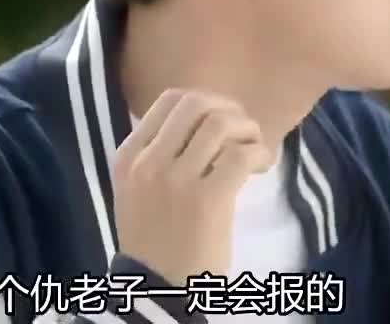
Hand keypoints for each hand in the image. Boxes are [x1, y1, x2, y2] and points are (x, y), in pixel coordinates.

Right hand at [112, 89, 273, 285]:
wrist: (158, 289)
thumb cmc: (153, 240)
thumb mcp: (137, 191)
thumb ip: (158, 155)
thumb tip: (206, 121)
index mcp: (128, 157)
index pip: (169, 100)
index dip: (205, 100)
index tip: (222, 118)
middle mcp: (148, 162)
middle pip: (196, 103)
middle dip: (229, 109)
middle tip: (244, 130)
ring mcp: (176, 180)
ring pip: (220, 123)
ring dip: (248, 130)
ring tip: (255, 148)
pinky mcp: (207, 200)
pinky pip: (240, 155)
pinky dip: (259, 153)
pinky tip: (261, 166)